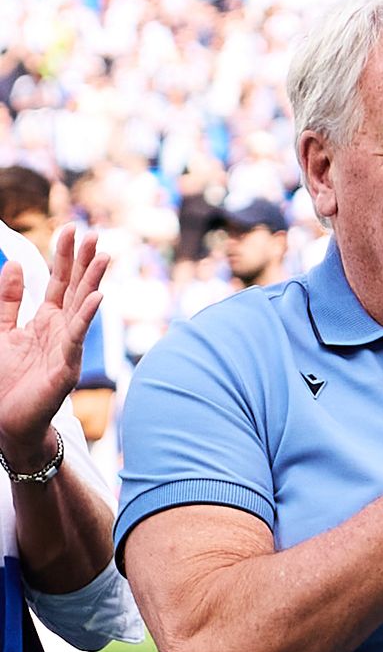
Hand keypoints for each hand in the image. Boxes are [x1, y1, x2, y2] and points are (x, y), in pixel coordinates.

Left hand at [0, 226, 107, 468]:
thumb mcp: (0, 331)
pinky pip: (79, 335)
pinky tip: (98, 297)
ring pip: (84, 306)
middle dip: (83, 261)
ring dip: (94, 281)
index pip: (59, 281)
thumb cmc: (6, 381)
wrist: (8, 421)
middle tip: (92, 233)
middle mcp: (62, 329)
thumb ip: (8, 300)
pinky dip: (88, 316)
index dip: (63, 256)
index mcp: (46, 320)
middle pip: (76, 288)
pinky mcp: (67, 365)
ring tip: (103, 256)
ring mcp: (68, 346)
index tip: (69, 229)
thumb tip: (17, 264)